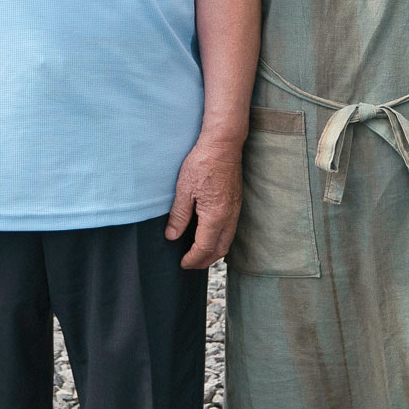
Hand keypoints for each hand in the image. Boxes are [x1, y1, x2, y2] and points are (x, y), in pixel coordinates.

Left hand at [165, 139, 242, 268]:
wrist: (223, 144)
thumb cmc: (203, 163)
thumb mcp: (184, 189)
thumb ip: (179, 216)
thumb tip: (172, 236)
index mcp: (215, 216)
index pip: (205, 248)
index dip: (193, 259)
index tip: (182, 264)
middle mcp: (229, 216)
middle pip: (220, 249)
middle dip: (205, 261)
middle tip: (189, 264)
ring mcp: (235, 210)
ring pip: (227, 240)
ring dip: (213, 251)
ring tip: (198, 253)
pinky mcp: (236, 203)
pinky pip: (230, 229)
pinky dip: (220, 239)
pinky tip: (208, 235)